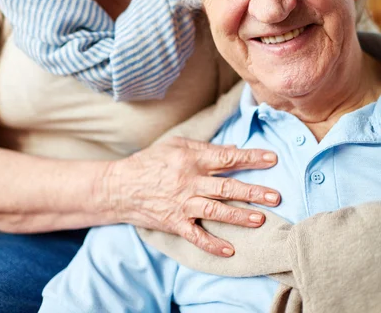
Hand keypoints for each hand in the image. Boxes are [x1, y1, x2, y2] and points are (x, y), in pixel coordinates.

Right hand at [107, 136, 278, 256]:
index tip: (272, 159)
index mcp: (191, 159)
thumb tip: (232, 150)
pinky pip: (196, 235)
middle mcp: (189, 181)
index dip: (251, 158)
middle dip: (252, 191)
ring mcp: (182, 203)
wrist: (120, 186)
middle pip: (226, 187)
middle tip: (275, 195)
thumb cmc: (150, 161)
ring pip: (215, 211)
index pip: (227, 158)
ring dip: (239, 216)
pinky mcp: (174, 222)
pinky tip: (230, 250)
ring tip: (260, 219)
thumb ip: (204, 147)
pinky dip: (212, 244)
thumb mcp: (176, 145)